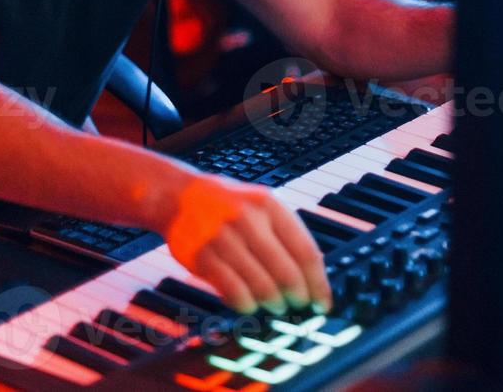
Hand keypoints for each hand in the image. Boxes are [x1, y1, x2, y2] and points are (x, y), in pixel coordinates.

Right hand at [154, 170, 332, 315]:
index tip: (322, 301)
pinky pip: (233, 290)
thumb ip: (285, 234)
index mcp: (269, 206)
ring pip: (261, 284)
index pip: (305, 250)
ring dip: (273, 302)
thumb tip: (312, 277)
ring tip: (275, 305)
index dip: (318, 282)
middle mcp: (248, 219)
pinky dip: (246, 303)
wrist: (180, 197)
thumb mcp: (262, 206)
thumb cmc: (230, 206)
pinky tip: (250, 305)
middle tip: (299, 305)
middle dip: (298, 296)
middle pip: (286, 271)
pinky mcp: (202, 256)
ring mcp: (223, 238)